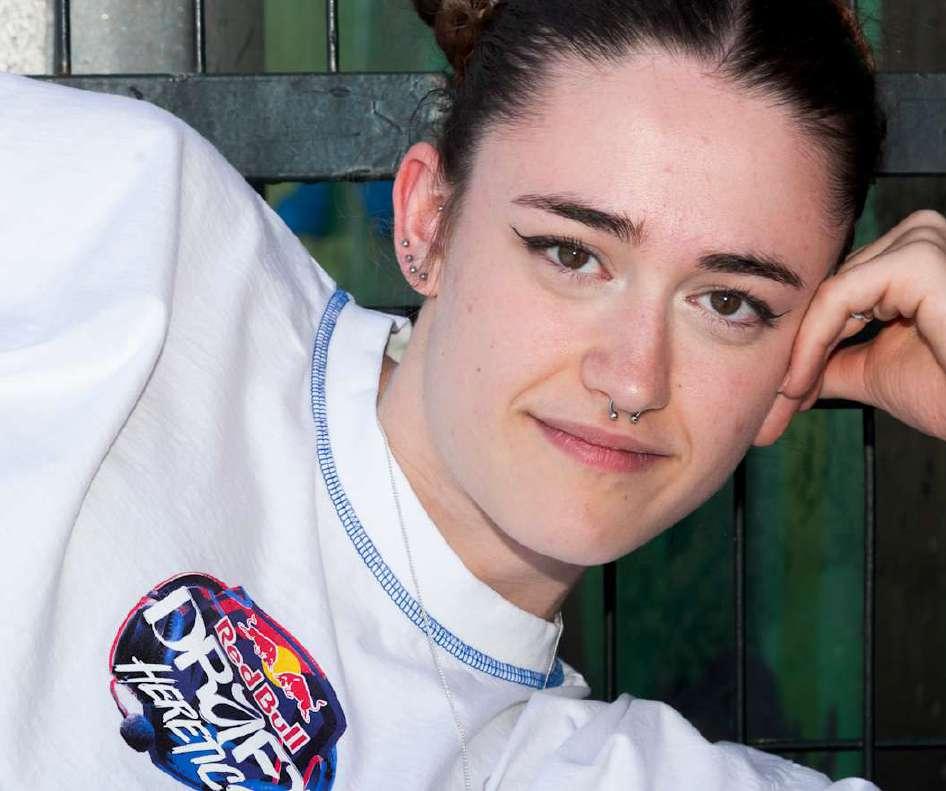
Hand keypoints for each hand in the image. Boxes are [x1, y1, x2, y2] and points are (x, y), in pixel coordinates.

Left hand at [780, 210, 945, 440]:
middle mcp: (922, 239)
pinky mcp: (921, 262)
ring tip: (791, 391)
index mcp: (912, 258)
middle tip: (775, 396)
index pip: (837, 284)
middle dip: (796, 343)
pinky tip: (801, 380)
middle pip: (830, 284)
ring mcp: (926, 243)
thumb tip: (781, 369)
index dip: (803, 337)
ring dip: (801, 343)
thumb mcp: (872, 369)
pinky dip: (813, 338)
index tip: (781, 389)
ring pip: (829, 288)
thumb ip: (830, 358)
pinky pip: (838, 295)